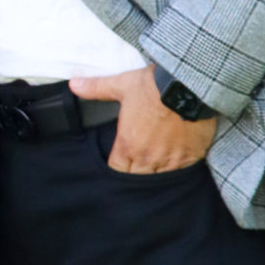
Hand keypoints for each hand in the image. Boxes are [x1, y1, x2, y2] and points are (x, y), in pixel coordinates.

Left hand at [67, 65, 218, 174]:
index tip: (120, 163)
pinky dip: (176, 170)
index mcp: (128, 144)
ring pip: (158, 179)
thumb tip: (73, 84)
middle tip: (136, 165)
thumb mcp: (122, 84)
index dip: (117, 168)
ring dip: (155, 174)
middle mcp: (148, 157)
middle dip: (134, 174)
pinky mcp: (190, 158)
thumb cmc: (154, 86)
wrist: (189, 86)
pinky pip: (180, 174)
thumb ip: (96, 88)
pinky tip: (175, 164)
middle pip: (136, 178)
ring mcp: (170, 160)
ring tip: (155, 167)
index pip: (117, 170)